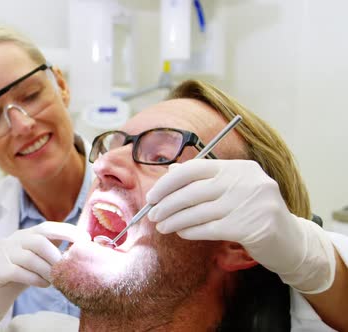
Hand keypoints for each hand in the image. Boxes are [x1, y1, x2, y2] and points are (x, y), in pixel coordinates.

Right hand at [0, 221, 89, 327]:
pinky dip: (35, 279)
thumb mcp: (38, 258)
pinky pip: (18, 273)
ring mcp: (3, 254)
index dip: (67, 231)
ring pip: (29, 258)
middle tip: (66, 269)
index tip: (85, 240)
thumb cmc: (22, 273)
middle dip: (56, 255)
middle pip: (38, 241)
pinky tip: (43, 284)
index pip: (47, 227)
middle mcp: (14, 240)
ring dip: (47, 270)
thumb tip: (81, 248)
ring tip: (56, 280)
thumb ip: (53, 250)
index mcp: (26, 234)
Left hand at [145, 159, 335, 292]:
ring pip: (197, 212)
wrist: (291, 241)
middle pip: (191, 192)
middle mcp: (244, 181)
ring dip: (174, 221)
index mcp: (238, 167)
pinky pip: (207, 229)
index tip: (153, 196)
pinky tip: (181, 233)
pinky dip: (190, 231)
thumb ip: (204, 179)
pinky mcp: (248, 227)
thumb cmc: (254, 212)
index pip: (194, 168)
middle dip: (166, 205)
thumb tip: (170, 171)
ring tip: (162, 227)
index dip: (168, 183)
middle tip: (152, 215)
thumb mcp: (233, 189)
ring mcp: (248, 204)